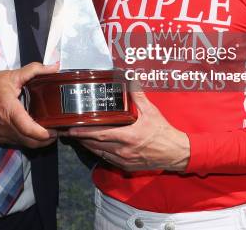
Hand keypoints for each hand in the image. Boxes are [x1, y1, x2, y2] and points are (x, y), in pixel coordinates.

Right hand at [0, 62, 58, 148]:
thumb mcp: (11, 75)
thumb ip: (34, 70)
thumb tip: (54, 66)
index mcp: (10, 111)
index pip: (30, 129)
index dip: (45, 133)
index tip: (57, 129)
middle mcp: (7, 126)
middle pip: (31, 142)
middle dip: (48, 139)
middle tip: (59, 129)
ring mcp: (3, 134)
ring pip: (26, 145)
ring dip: (40, 141)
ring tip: (50, 130)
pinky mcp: (1, 138)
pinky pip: (19, 143)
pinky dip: (29, 140)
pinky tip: (35, 130)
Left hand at [65, 91, 189, 171]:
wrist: (176, 153)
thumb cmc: (164, 132)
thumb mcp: (151, 112)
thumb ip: (138, 96)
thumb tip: (131, 80)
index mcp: (128, 136)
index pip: (99, 135)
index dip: (83, 133)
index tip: (71, 130)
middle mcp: (123, 150)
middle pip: (95, 145)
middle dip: (81, 139)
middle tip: (68, 132)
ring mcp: (124, 160)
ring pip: (100, 153)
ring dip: (88, 146)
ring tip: (77, 138)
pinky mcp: (127, 167)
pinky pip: (108, 160)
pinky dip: (99, 153)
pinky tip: (94, 147)